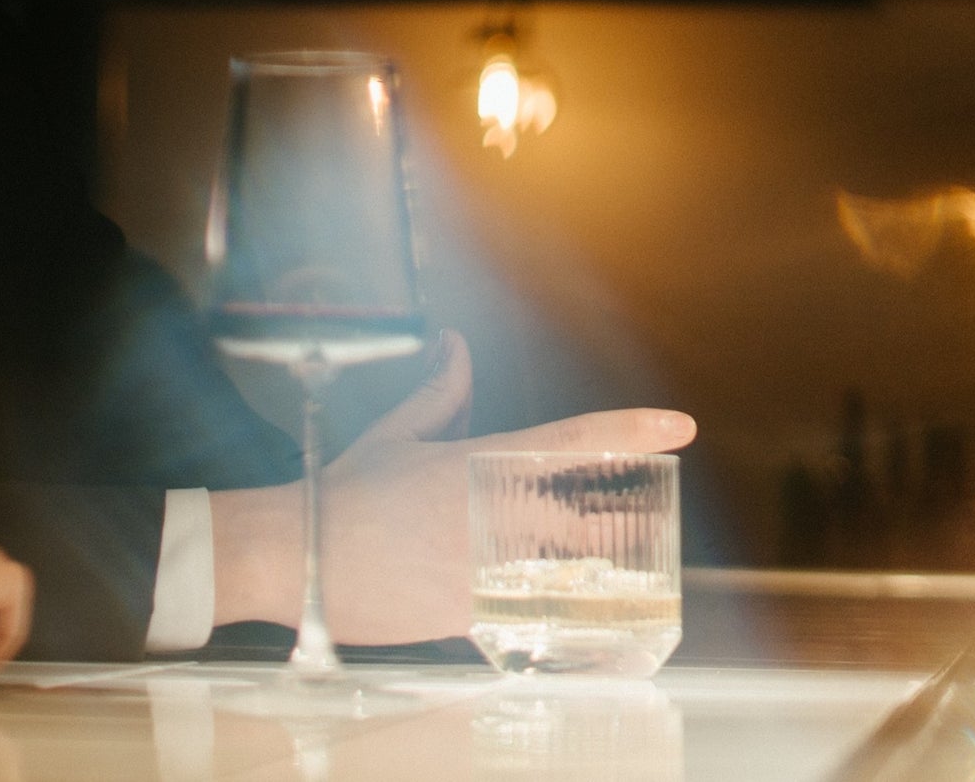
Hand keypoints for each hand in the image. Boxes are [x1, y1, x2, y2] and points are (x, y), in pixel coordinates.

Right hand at [209, 331, 696, 641]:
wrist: (295, 555)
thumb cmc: (343, 495)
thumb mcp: (394, 434)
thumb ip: (439, 393)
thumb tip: (454, 345)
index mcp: (480, 462)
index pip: (571, 439)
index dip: (630, 429)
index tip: (679, 426)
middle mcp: (494, 514)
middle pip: (592, 520)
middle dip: (629, 525)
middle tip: (647, 527)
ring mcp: (487, 569)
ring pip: (571, 576)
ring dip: (595, 579)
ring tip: (617, 588)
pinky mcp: (472, 616)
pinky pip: (535, 619)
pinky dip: (554, 621)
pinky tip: (568, 629)